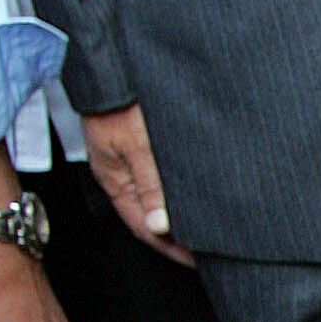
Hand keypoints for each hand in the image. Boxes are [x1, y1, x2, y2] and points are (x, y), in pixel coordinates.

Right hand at [81, 100, 192, 262]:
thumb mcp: (137, 145)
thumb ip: (150, 186)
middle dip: (177, 234)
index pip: (143, 228)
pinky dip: (176, 189)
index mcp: (114, 179)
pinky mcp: (140, 141)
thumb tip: (160, 226)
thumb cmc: (119, 100)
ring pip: (157, 195)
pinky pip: (160, 175)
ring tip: (206, 225)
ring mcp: (129, 157)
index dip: (170, 247)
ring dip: (179, 211)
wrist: (112, 62)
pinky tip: (194, 191)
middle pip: (150, 215)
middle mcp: (121, 172)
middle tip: (208, 247)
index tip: (198, 260)